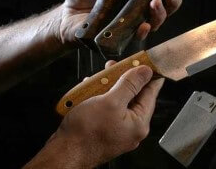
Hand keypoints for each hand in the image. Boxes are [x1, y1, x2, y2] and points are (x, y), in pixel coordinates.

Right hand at [27, 66, 163, 167]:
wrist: (66, 152)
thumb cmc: (86, 132)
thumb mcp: (110, 101)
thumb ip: (129, 85)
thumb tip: (145, 72)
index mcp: (139, 123)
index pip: (150, 93)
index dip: (148, 75)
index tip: (146, 62)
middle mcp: (131, 129)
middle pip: (132, 97)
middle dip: (122, 80)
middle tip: (114, 67)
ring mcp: (117, 131)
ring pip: (117, 102)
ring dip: (107, 89)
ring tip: (95, 80)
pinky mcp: (104, 131)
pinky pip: (107, 111)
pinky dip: (99, 100)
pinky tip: (88, 94)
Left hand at [56, 0, 182, 45]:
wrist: (66, 18)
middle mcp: (137, 6)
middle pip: (164, 2)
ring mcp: (132, 22)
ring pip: (156, 20)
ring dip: (159, 12)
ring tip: (155, 4)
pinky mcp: (124, 37)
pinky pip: (138, 36)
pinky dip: (143, 31)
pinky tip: (143, 25)